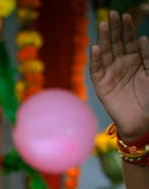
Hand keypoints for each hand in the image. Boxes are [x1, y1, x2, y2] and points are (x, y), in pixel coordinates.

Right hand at [90, 10, 148, 139]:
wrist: (142, 121)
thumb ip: (147, 57)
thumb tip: (142, 38)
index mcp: (134, 60)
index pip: (128, 40)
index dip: (127, 28)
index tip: (125, 16)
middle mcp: (120, 65)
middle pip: (115, 43)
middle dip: (113, 29)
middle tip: (111, 15)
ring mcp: (110, 75)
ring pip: (105, 53)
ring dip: (103, 40)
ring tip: (103, 26)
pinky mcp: (102, 87)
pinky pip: (97, 71)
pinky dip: (95, 60)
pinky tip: (96, 48)